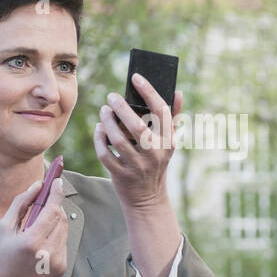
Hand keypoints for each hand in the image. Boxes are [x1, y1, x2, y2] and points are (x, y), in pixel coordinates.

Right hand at [0, 174, 68, 276]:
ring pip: (64, 229)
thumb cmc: (1, 256)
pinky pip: (64, 242)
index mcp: (32, 241)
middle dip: (54, 205)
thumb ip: (21, 204)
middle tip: (46, 197)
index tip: (57, 181)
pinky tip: (42, 239)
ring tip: (39, 223)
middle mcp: (48, 252)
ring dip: (55, 220)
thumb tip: (37, 186)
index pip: (52, 211)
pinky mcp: (62, 267)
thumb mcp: (4, 227)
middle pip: (60, 218)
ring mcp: (58, 261)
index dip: (56, 193)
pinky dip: (56, 235)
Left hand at [94, 74, 181, 210]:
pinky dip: (100, 140)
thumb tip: (178, 92)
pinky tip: (99, 129)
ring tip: (104, 111)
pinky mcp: (121, 175)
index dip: (149, 92)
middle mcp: (155, 154)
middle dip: (122, 108)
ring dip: (108, 122)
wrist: (147, 198)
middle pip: (138, 126)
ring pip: (119, 140)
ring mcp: (138, 166)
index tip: (136, 78)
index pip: (161, 111)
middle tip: (111, 96)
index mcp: (168, 141)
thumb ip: (173, 117)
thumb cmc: (156, 162)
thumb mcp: (168, 143)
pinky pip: (106, 154)